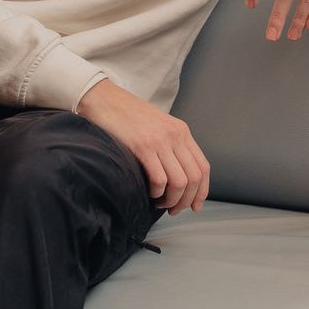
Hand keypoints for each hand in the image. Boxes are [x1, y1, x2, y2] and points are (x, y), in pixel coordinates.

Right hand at [77, 79, 210, 214]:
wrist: (105, 98)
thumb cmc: (127, 116)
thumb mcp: (158, 126)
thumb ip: (170, 145)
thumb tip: (178, 177)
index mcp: (182, 131)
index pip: (203, 167)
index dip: (202, 191)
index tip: (195, 206)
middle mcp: (176, 135)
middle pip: (194, 178)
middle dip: (186, 201)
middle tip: (173, 210)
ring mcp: (160, 141)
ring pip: (180, 182)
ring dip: (171, 200)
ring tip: (160, 203)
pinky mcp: (142, 146)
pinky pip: (160, 179)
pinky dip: (157, 193)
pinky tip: (149, 193)